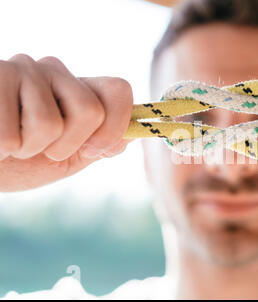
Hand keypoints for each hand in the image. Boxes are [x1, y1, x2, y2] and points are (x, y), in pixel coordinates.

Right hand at [0, 54, 132, 191]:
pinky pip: (11, 135)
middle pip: (90, 111)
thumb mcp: (67, 158)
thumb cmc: (20, 161)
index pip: (119, 90)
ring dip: (29, 148)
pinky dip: (1, 150)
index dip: (116, 126)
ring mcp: (22, 69)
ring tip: (12, 141)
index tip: (94, 149)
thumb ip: (99, 145)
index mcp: (78, 89)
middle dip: (68, 146)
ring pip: (49, 124)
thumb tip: (130, 135)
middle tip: (42, 148)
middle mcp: (54, 71)